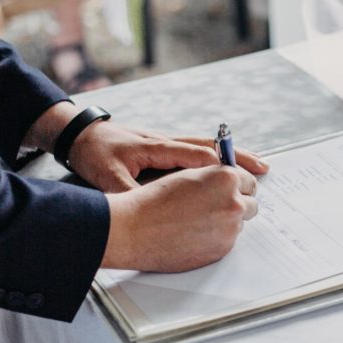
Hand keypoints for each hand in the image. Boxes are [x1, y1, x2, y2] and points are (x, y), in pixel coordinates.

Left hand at [69, 123, 268, 192]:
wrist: (79, 133)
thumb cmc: (93, 153)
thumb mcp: (106, 176)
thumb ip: (126, 192)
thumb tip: (145, 209)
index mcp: (154, 146)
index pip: (192, 154)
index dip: (216, 166)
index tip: (237, 178)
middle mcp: (166, 141)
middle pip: (210, 147)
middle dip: (238, 157)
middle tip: (263, 168)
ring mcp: (167, 142)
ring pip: (208, 147)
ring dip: (233, 157)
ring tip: (258, 166)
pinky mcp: (165, 148)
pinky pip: (198, 151)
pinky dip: (219, 158)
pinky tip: (231, 168)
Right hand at [103, 165, 258, 270]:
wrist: (134, 230)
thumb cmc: (154, 200)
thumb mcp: (187, 176)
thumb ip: (214, 177)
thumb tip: (232, 182)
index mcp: (225, 178)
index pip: (249, 180)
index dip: (238, 185)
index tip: (232, 189)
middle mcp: (233, 202)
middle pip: (250, 203)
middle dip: (236, 204)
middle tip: (214, 207)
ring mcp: (230, 228)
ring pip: (238, 223)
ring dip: (226, 222)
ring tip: (196, 221)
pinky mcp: (223, 249)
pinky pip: (227, 241)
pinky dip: (215, 239)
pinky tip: (192, 234)